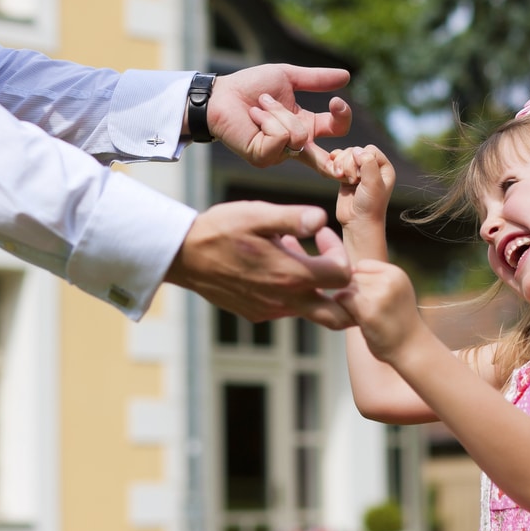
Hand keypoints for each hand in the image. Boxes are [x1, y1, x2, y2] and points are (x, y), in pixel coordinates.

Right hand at [165, 201, 354, 328]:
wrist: (183, 256)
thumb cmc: (220, 230)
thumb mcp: (257, 215)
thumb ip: (293, 218)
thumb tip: (321, 219)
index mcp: (291, 275)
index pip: (343, 276)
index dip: (340, 252)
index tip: (320, 235)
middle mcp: (285, 300)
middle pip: (339, 315)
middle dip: (346, 295)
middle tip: (332, 265)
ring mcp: (271, 310)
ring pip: (311, 309)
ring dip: (313, 283)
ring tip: (290, 250)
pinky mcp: (257, 313)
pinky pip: (288, 308)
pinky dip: (292, 288)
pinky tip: (272, 263)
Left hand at [204, 64, 351, 175]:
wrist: (221, 94)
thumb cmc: (250, 85)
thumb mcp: (288, 77)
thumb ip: (317, 79)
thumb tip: (347, 75)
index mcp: (305, 125)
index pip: (335, 129)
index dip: (342, 118)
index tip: (338, 103)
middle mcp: (294, 145)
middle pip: (327, 158)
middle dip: (340, 160)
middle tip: (350, 158)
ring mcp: (278, 155)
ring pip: (298, 136)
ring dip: (278, 112)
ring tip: (260, 106)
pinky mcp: (263, 158)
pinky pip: (280, 138)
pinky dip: (268, 120)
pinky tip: (254, 116)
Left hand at [333, 259, 426, 363]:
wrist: (412, 349)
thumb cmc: (398, 322)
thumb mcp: (395, 292)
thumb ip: (375, 279)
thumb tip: (344, 271)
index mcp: (396, 273)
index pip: (362, 265)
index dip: (360, 283)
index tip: (370, 299)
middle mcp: (388, 280)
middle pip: (352, 277)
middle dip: (353, 293)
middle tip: (366, 311)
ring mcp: (378, 295)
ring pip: (345, 288)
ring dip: (347, 303)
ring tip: (363, 317)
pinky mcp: (367, 311)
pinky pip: (341, 299)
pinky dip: (343, 310)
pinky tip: (356, 321)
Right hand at [334, 145, 396, 231]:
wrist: (358, 223)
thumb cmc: (370, 206)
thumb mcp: (373, 183)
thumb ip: (368, 163)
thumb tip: (356, 150)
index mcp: (384, 168)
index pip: (369, 149)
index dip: (360, 159)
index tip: (359, 177)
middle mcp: (372, 168)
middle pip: (355, 151)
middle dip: (349, 163)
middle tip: (352, 180)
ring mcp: (358, 172)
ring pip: (345, 155)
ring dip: (340, 164)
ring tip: (341, 178)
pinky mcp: (346, 177)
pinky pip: (339, 163)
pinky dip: (335, 165)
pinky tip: (335, 172)